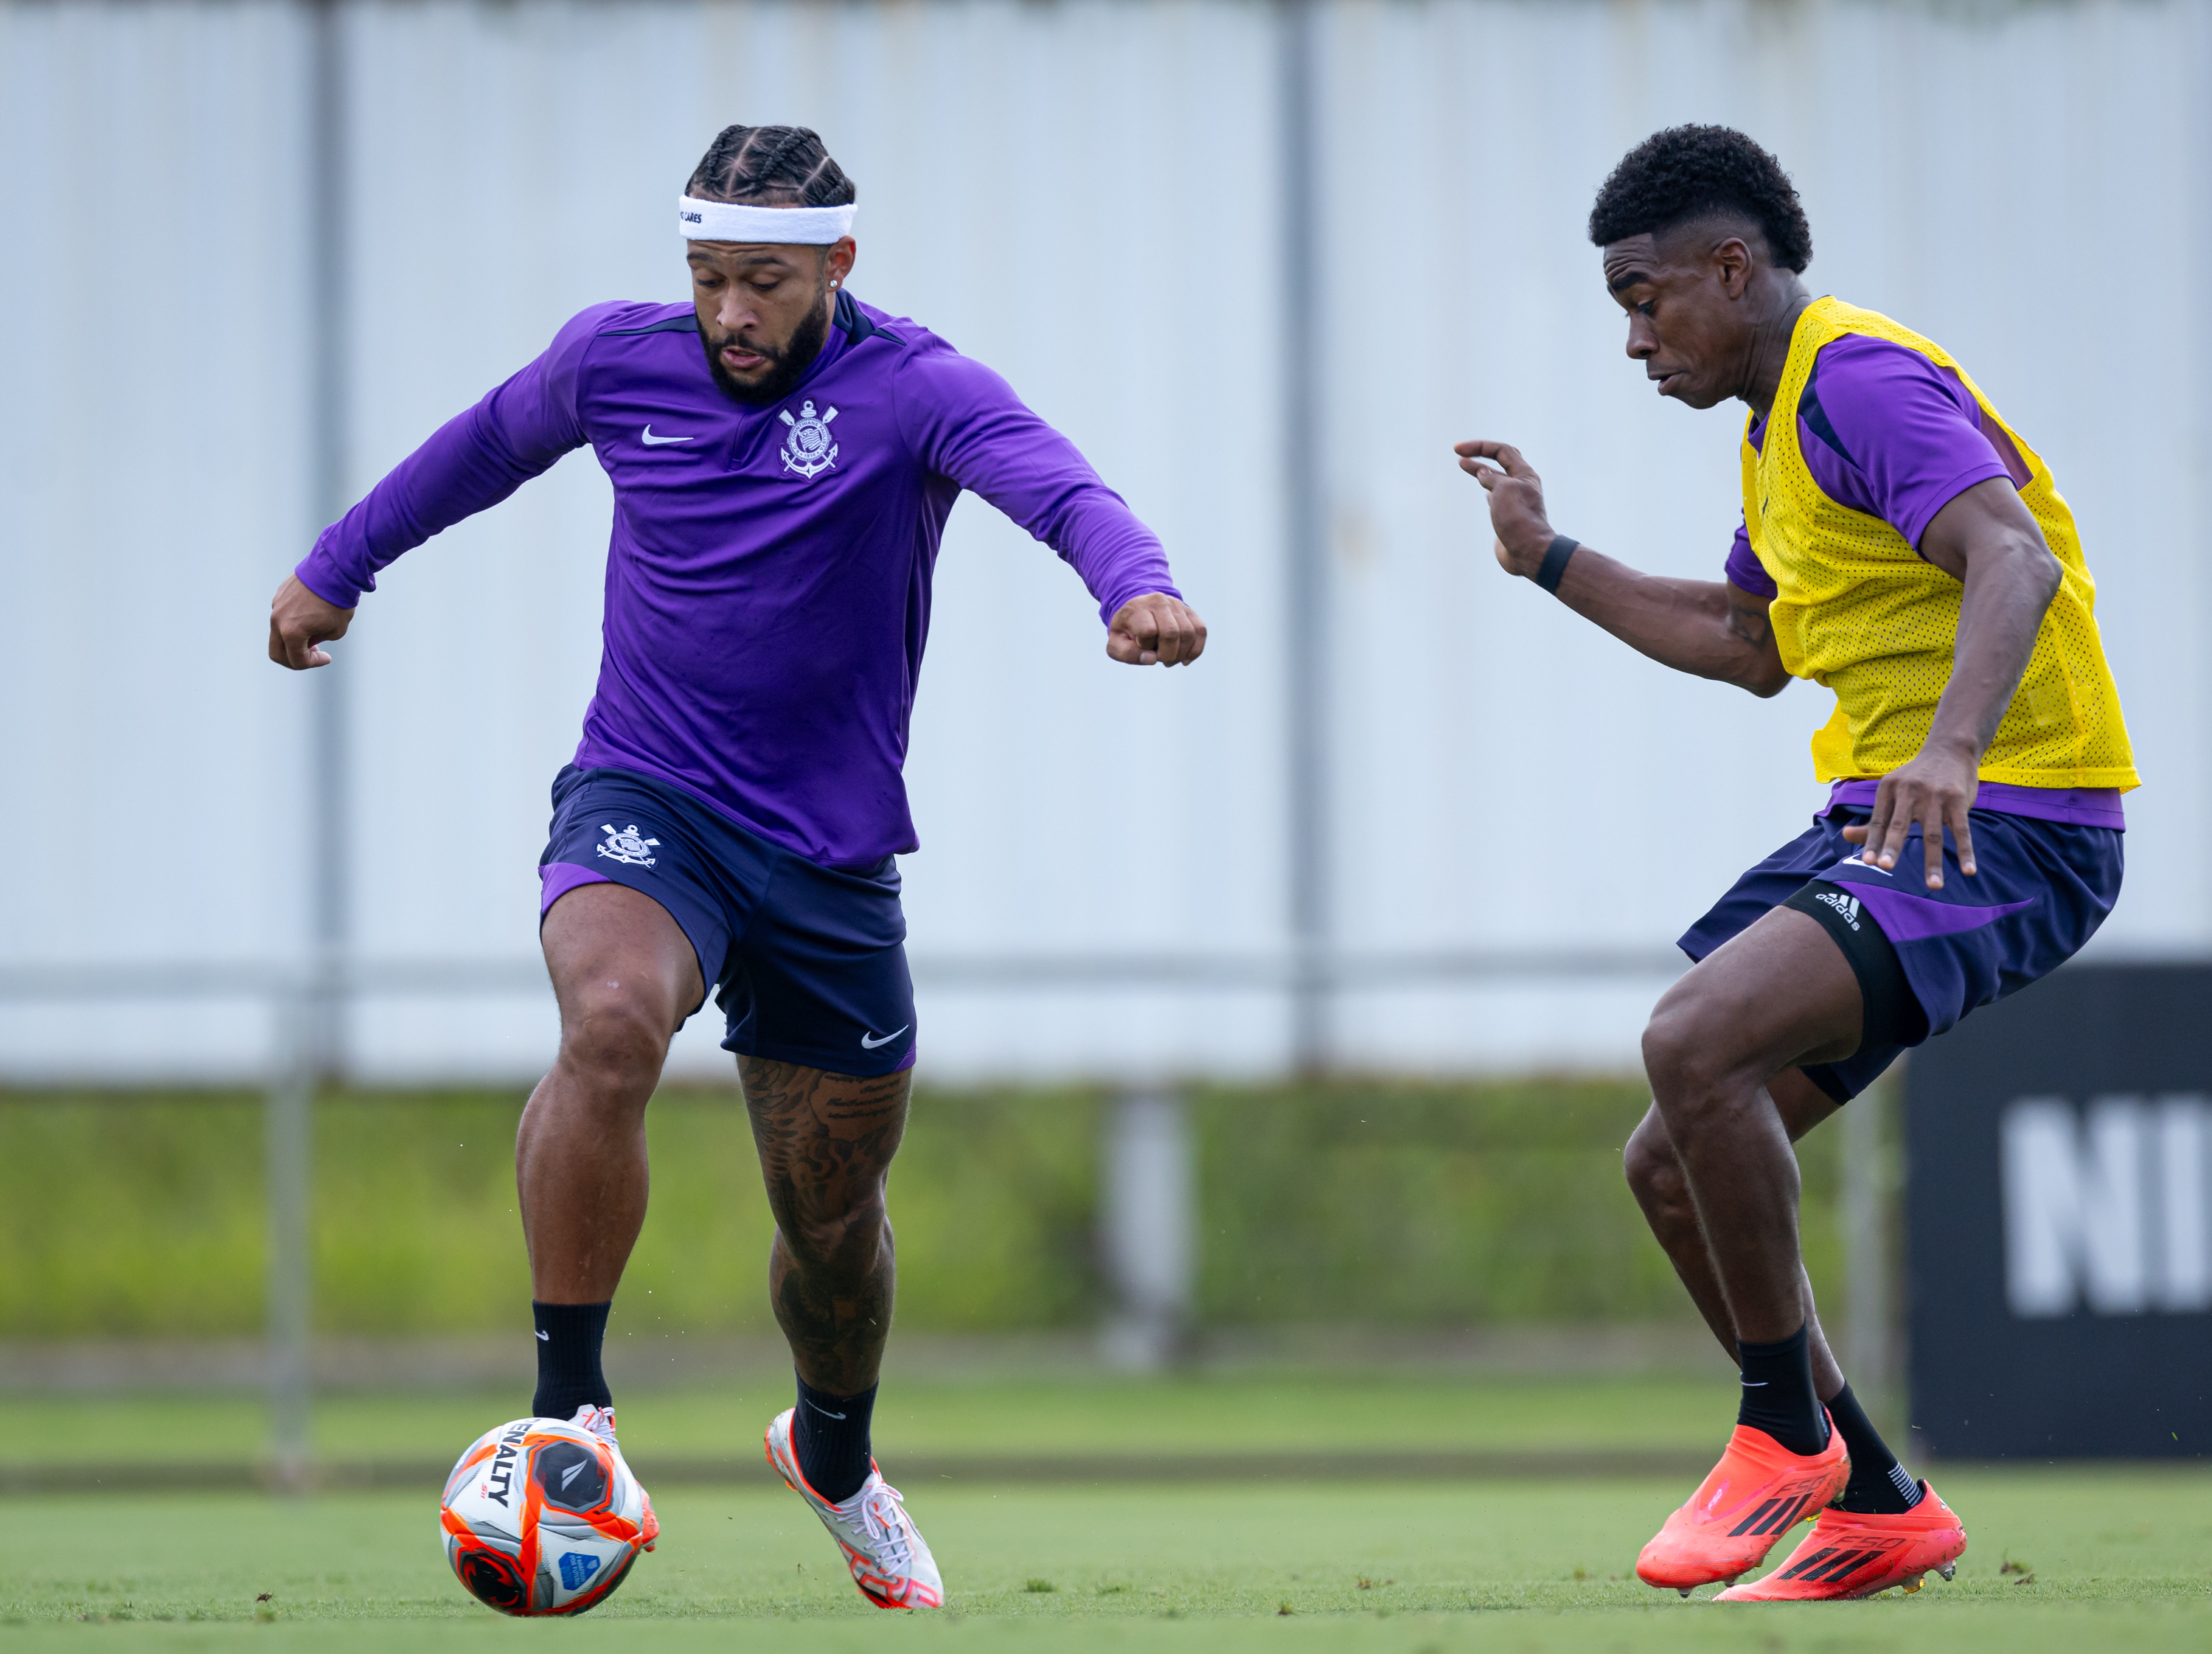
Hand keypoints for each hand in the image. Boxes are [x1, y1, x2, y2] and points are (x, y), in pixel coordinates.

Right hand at [268, 574, 354, 668]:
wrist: (335, 569)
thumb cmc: (339, 601)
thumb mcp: (335, 630)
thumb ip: (316, 641)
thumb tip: (308, 642)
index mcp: (291, 632)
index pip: (296, 660)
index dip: (313, 663)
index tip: (327, 657)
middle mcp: (277, 620)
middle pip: (276, 652)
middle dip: (293, 659)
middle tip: (311, 655)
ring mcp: (276, 606)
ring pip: (278, 632)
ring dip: (293, 639)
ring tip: (313, 633)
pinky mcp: (279, 594)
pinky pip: (281, 614)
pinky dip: (292, 622)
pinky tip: (309, 615)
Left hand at [1107, 592, 1205, 665]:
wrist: (1138, 609)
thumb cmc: (1127, 630)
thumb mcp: (1116, 643)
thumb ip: (1128, 653)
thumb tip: (1152, 659)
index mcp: (1137, 608)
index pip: (1148, 631)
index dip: (1146, 645)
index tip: (1141, 645)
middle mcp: (1159, 602)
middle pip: (1171, 633)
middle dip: (1167, 655)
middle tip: (1161, 660)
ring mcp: (1177, 605)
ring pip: (1188, 633)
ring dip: (1181, 654)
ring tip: (1170, 659)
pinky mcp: (1190, 611)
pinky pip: (1200, 631)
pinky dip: (1195, 650)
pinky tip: (1184, 659)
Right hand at [1453, 440, 1553, 575]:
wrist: (1528, 551)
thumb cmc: (1518, 519)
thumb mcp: (1503, 490)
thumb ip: (1492, 478)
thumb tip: (1483, 473)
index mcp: (1524, 475)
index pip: (1501, 451)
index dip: (1479, 447)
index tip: (1458, 450)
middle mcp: (1521, 485)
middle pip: (1500, 461)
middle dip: (1480, 454)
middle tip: (1460, 453)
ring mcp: (1515, 500)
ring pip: (1496, 479)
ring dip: (1481, 470)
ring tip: (1463, 465)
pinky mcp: (1508, 515)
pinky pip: (1497, 496)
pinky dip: (1486, 488)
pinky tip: (1482, 488)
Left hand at [1841, 742, 1979, 889]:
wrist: (1950, 749)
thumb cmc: (1916, 777)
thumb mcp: (1891, 792)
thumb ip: (1874, 819)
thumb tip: (1845, 836)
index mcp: (1889, 790)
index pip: (1878, 821)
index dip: (1872, 842)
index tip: (1868, 862)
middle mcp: (1910, 792)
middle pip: (1899, 825)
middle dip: (1892, 847)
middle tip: (1885, 867)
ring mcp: (1935, 796)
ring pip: (1933, 835)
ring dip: (1934, 862)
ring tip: (1935, 886)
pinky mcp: (1958, 800)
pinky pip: (1962, 831)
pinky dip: (1966, 852)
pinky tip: (1968, 871)